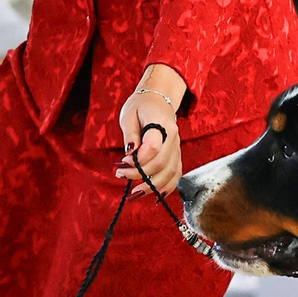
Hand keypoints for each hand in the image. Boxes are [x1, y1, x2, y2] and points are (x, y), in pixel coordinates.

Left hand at [121, 63, 188, 194]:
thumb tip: (130, 154)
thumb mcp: (129, 115)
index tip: (121, 162)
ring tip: (134, 193)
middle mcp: (173, 137)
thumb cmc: (141, 106)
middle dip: (140, 174)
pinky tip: (155, 197)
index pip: (153, 147)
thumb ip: (130, 135)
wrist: (159, 100)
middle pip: (161, 163)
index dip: (137, 160)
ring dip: (152, 186)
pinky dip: (167, 188)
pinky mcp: (176, 156)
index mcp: (161, 123)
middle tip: (120, 175)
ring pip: (170, 173)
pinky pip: (176, 175)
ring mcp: (177, 148)